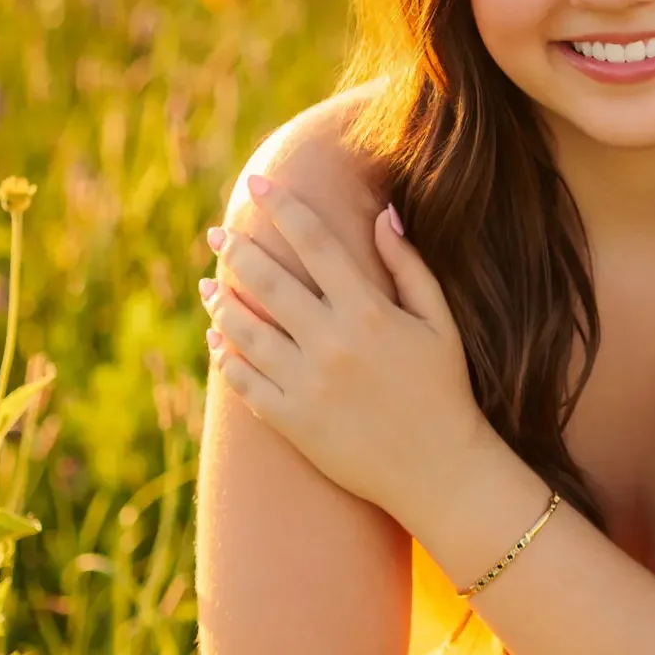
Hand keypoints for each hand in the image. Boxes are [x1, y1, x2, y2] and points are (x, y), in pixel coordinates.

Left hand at [200, 179, 488, 524]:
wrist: (439, 470)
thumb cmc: (444, 390)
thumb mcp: (438, 322)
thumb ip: (408, 266)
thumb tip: (382, 214)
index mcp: (369, 312)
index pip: (315, 242)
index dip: (282, 208)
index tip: (257, 184)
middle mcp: (332, 343)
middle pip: (268, 280)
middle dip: (236, 250)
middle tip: (217, 234)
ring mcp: (307, 384)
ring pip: (245, 330)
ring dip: (221, 302)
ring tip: (210, 285)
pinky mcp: (292, 422)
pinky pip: (243, 381)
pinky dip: (222, 356)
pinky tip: (215, 339)